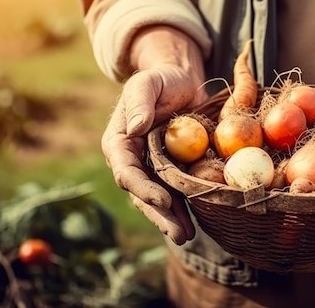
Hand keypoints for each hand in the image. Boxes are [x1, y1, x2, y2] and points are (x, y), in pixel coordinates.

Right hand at [102, 27, 207, 244]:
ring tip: (186, 235)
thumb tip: (135, 128)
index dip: (143, 188)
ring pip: (157, 198)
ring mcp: (151, 167)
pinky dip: (184, 208)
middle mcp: (132, 159)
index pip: (127, 170)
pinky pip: (175, 192)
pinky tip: (195, 222)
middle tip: (179, 232)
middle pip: (141, 192)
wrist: (181, 81)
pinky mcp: (170, 170)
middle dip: (159, 214)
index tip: (163, 199)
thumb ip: (140, 102)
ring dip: (171, 218)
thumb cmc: (163, 79)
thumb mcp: (149, 83)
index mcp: (119, 141)